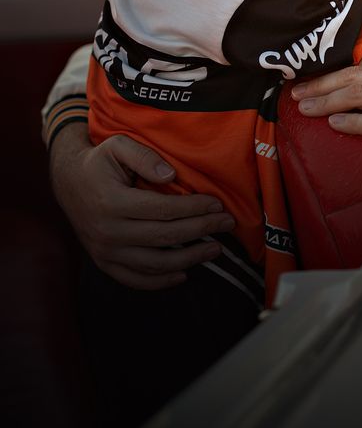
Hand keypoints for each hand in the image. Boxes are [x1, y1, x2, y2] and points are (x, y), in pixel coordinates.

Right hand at [49, 123, 235, 288]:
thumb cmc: (99, 161)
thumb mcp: (118, 145)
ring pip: (155, 263)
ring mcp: (105, 251)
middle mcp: (108, 231)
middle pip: (165, 237)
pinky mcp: (104, 262)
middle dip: (202, 230)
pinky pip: (135, 279)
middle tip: (227, 224)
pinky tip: (184, 273)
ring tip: (215, 249)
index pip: (164, 210)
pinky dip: (161, 281)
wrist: (68, 182)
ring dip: (190, 259)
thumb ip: (144, 156)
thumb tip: (171, 175)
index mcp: (112, 201)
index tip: (218, 205)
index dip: (195, 208)